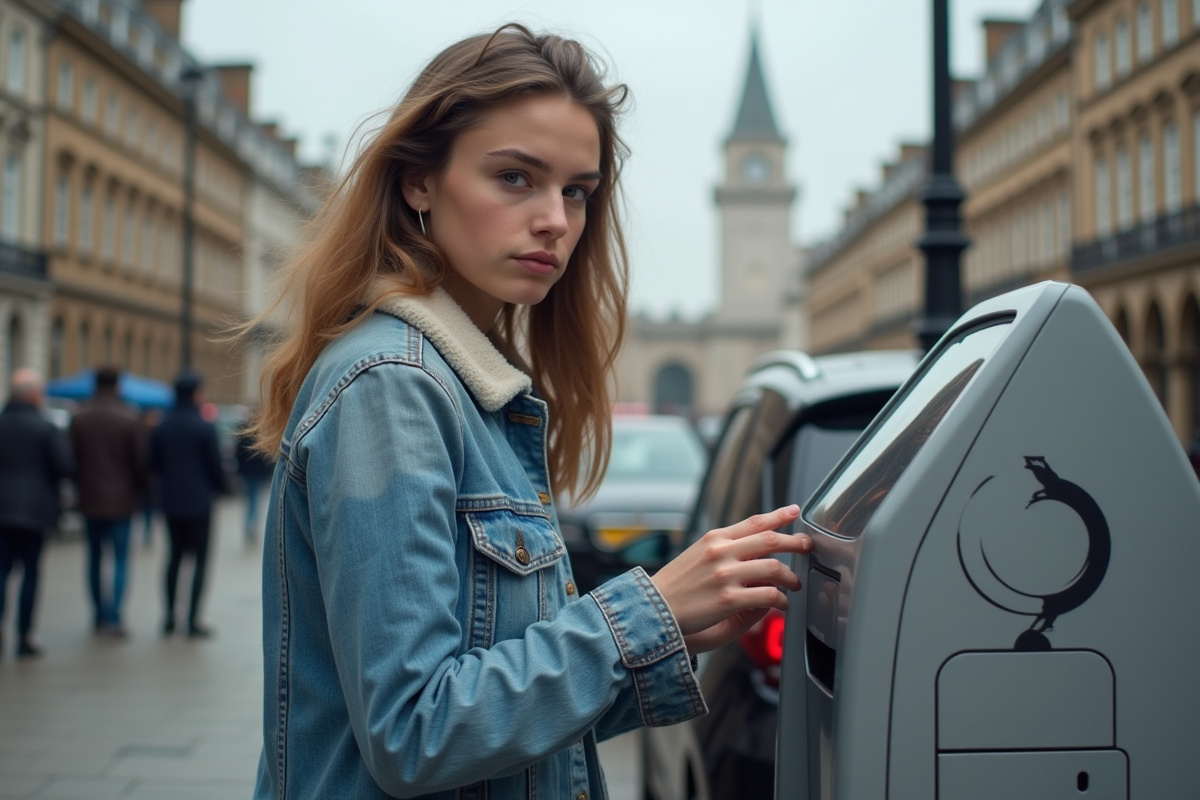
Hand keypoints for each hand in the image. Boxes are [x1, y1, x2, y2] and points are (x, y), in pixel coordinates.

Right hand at [650, 505, 811, 654]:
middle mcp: (721, 552)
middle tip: (807, 547)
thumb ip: (725, 550)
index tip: (794, 511)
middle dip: (795, 542)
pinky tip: (782, 605)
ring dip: (791, 577)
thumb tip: (755, 552)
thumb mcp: (697, 555)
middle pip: (770, 541)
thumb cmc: (675, 585)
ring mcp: (725, 575)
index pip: (753, 522)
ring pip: (774, 569)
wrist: (652, 608)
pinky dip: (780, 600)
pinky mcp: (728, 599)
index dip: (778, 516)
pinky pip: (767, 596)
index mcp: (714, 539)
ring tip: (794, 584)